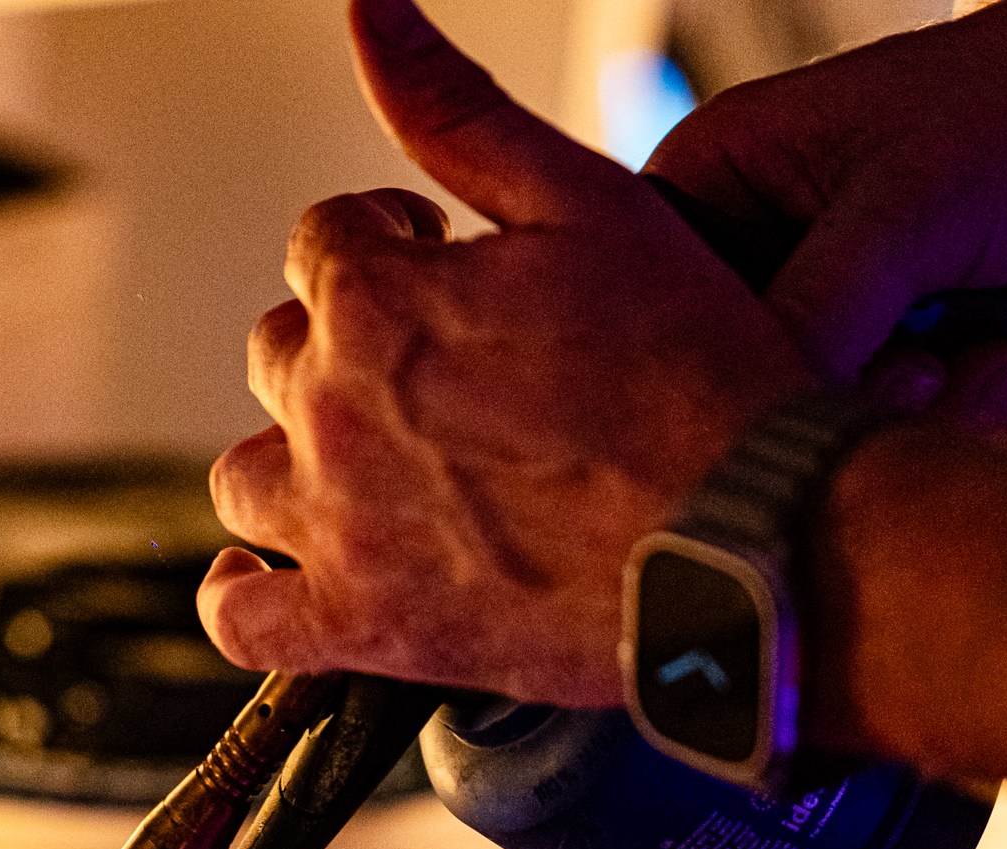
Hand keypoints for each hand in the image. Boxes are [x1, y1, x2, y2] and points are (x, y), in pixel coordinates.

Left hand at [199, 0, 811, 707]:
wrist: (761, 541)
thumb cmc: (701, 382)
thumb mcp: (589, 204)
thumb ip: (459, 108)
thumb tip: (372, 12)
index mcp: (378, 299)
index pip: (325, 243)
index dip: (392, 251)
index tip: (445, 278)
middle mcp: (336, 410)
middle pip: (282, 351)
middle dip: (346, 347)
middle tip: (440, 376)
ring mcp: (341, 527)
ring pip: (247, 476)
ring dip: (295, 459)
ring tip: (377, 467)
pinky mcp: (365, 630)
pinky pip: (245, 621)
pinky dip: (245, 599)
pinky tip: (274, 578)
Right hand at [648, 0, 1006, 415]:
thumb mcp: (906, 203)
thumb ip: (817, 307)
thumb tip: (752, 410)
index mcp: (730, 180)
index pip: (670, 307)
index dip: (731, 363)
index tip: (805, 392)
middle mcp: (782, 247)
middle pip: (767, 381)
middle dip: (873, 396)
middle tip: (936, 371)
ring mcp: (857, 304)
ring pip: (854, 418)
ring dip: (952, 415)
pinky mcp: (926, 346)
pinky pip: (928, 427)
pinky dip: (995, 419)